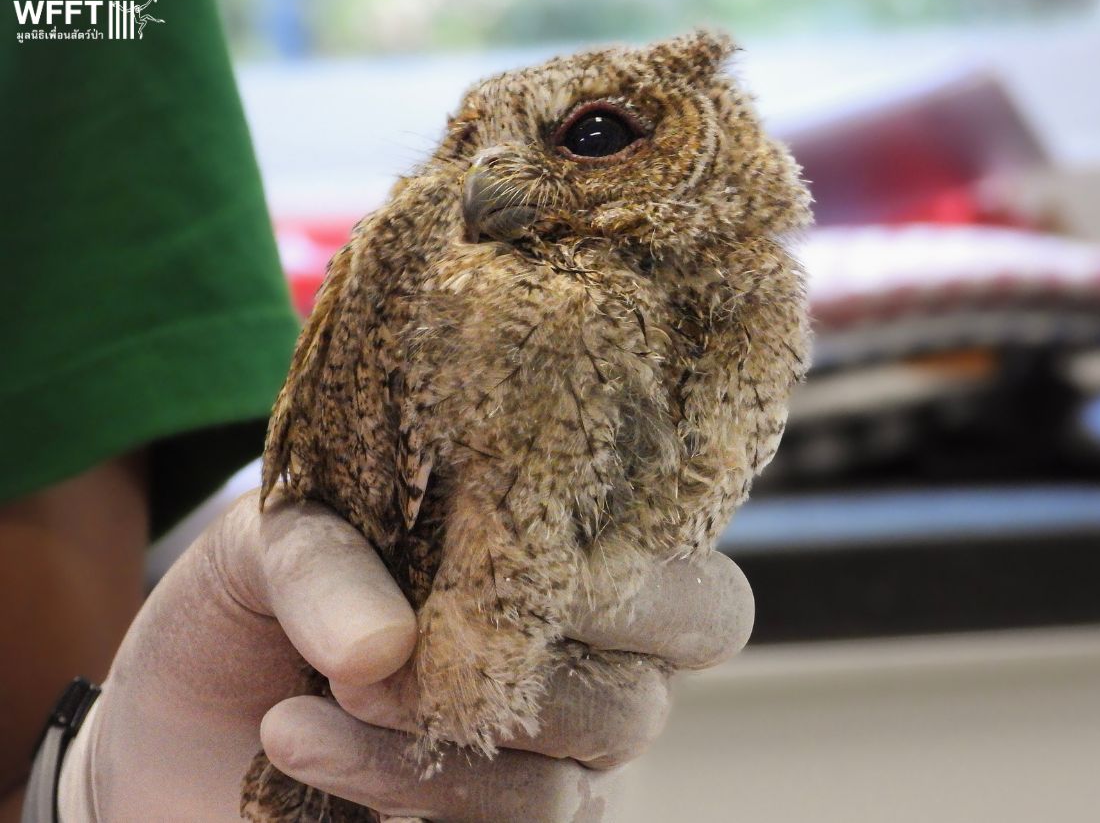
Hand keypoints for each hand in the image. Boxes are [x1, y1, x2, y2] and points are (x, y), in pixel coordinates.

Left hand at [57, 492, 753, 821]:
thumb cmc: (254, 605)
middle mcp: (582, 686)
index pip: (697, 598)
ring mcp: (537, 781)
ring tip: (325, 696)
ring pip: (563, 789)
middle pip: (639, 703)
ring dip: (440, 743)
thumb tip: (391, 646)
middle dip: (533, 678)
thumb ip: (330, 560)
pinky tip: (297, 742)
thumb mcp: (270, 541)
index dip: (650, 588)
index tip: (535, 566)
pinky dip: (396, 789)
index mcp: (574, 582)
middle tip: (415, 647)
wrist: (171, 721)